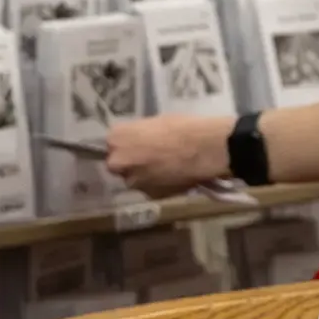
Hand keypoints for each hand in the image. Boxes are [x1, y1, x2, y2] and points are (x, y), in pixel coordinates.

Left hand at [104, 114, 229, 196]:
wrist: (205, 148)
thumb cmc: (182, 127)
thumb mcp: (156, 122)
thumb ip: (140, 135)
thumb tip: (140, 141)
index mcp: (117, 138)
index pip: (113, 143)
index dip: (127, 145)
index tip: (139, 144)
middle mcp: (118, 161)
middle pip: (118, 164)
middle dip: (131, 163)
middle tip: (151, 158)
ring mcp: (133, 181)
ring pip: (135, 180)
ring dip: (145, 176)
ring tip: (167, 169)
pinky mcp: (149, 195)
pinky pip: (150, 190)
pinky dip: (159, 186)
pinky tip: (174, 177)